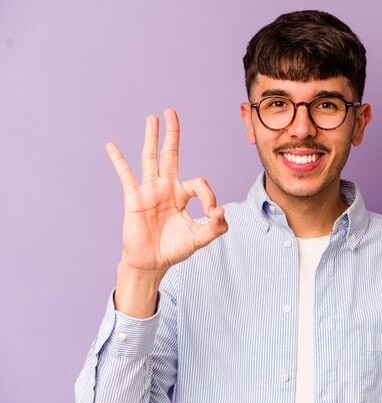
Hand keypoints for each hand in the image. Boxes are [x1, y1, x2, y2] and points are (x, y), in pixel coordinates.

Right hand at [106, 109, 227, 316]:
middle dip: (172, 134)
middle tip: (171, 112)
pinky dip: (118, 161)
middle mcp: (166, 187)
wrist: (151, 263)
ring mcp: (149, 190)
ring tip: (152, 118)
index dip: (209, 195)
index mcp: (182, 195)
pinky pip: (125, 176)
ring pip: (150, 158)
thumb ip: (215, 226)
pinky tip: (111, 145)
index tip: (211, 213)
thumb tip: (221, 211)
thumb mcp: (200, 238)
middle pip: (170, 154)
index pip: (199, 183)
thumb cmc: (174, 249)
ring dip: (151, 137)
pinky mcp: (134, 198)